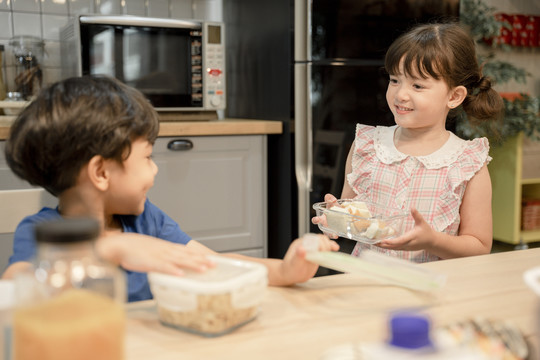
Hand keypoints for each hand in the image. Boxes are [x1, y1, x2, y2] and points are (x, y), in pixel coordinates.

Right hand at [96, 233, 215, 275]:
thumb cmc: (136, 249)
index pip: (187, 251)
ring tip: (203, 269)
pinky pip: (162, 267)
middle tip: (214, 265)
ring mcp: (158, 256)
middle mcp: (166, 250)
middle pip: (186, 255)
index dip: (200, 255)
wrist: (120, 245)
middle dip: (201, 260)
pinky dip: (171, 270)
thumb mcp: (154, 251)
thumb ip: (165, 257)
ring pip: (178, 260)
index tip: (212, 259)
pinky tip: (180, 274)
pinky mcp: (149, 262)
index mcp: (167, 248)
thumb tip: (175, 265)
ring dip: (191, 264)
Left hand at [278, 234, 338, 284]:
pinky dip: (330, 248)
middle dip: (325, 244)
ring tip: (334, 248)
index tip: (322, 250)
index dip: (319, 242)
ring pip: (323, 242)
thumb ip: (298, 256)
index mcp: (301, 243)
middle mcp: (307, 244)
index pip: (313, 239)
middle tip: (327, 252)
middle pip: (319, 239)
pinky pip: (324, 249)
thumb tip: (301, 249)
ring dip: (329, 244)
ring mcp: (312, 249)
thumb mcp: (294, 264)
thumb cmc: (290, 270)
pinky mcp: (316, 254)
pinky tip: (335, 249)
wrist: (290, 275)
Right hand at [311, 193, 339, 238]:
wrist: (342, 214)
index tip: (316, 219)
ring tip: (334, 234)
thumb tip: (330, 197)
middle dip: (324, 230)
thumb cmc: (334, 209)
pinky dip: (336, 235)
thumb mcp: (333, 203)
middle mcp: (324, 225)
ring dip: (331, 234)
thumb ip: (330, 199)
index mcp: (321, 218)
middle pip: (322, 229)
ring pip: (329, 234)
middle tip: (324, 229)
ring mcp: (330, 230)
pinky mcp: (335, 232)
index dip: (315, 220)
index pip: (315, 220)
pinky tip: (337, 234)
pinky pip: (334, 235)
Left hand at [377, 208, 434, 250]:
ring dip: (383, 246)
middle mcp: (408, 245)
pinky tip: (381, 244)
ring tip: (374, 243)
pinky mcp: (405, 249)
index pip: (400, 241)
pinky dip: (387, 247)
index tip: (383, 241)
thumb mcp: (422, 222)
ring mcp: (406, 248)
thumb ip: (417, 215)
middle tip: (373, 242)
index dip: (391, 242)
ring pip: (393, 248)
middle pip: (394, 246)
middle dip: (383, 245)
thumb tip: (412, 207)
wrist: (432, 242)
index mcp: (411, 238)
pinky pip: (394, 248)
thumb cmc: (427, 232)